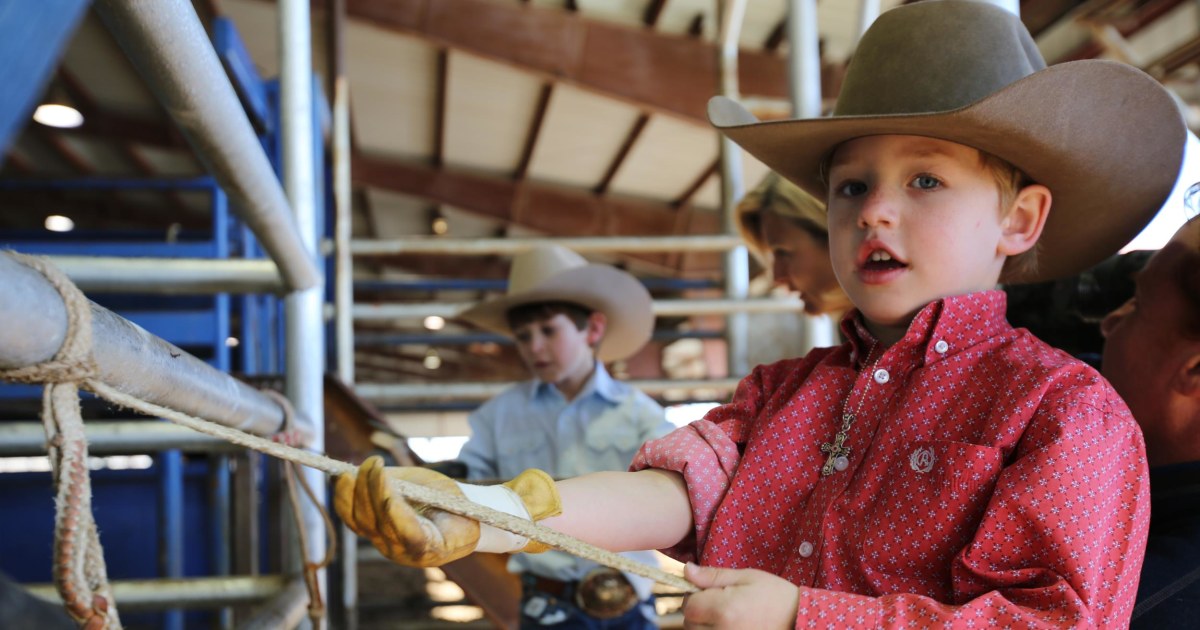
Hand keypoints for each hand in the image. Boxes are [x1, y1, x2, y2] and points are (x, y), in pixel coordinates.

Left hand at [334, 456, 562, 565]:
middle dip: (371, 491)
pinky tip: (343, 476)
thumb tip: (384, 478)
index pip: (407, 533)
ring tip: (357, 465)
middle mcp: (404, 552)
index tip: (387, 483)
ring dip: (354, 491)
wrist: (461, 522)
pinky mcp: (373, 534)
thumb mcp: (449, 496)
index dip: (394, 510)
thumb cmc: (460, 505)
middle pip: (378, 524)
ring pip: (360, 521)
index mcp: (433, 547)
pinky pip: (353, 518)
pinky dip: (345, 497)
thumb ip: (421, 491)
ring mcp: (386, 545)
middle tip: (371, 462)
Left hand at [681, 563, 798, 629]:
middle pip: (690, 623)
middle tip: (719, 602)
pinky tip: (729, 625)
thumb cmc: (774, 595)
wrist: (798, 618)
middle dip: (698, 611)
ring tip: (726, 615)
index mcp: (724, 610)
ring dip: (705, 624)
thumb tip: (686, 570)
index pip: (689, 606)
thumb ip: (712, 576)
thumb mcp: (744, 577)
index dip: (693, 596)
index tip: (707, 591)